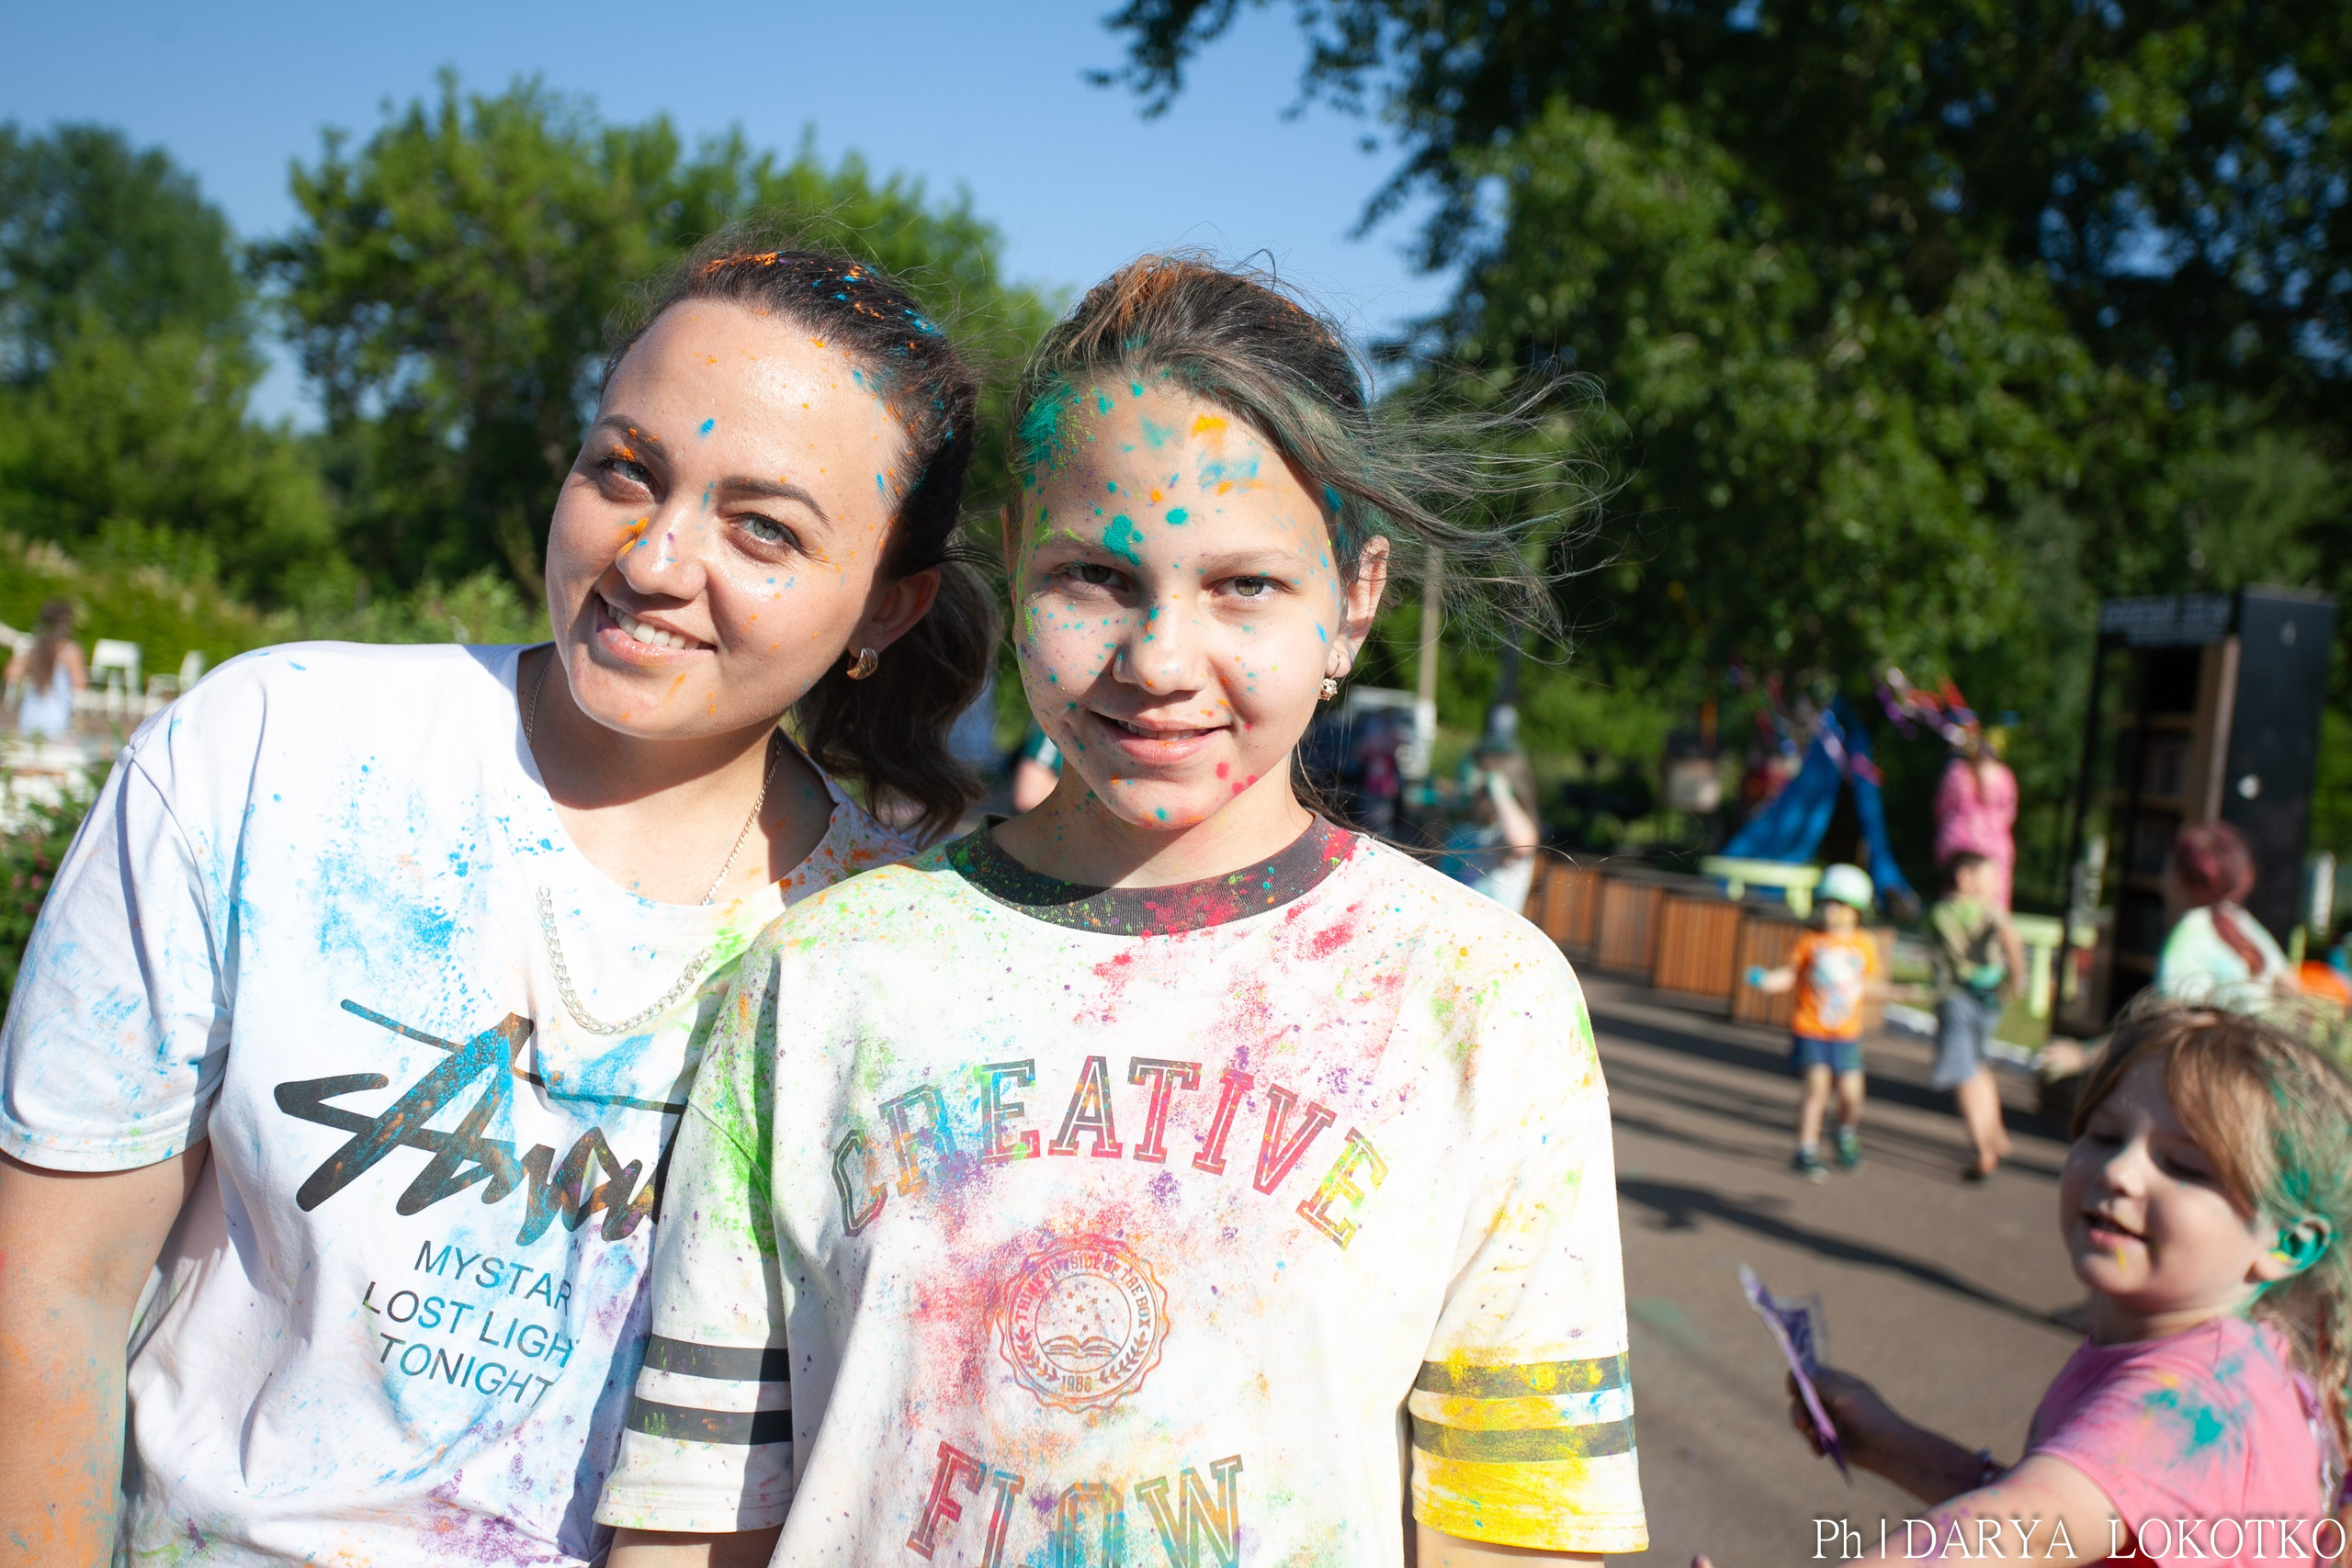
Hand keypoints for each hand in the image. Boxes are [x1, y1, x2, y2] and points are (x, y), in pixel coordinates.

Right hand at [1790, 1365, 1906, 1463]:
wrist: (1891, 1450)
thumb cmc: (1872, 1418)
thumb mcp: (1845, 1396)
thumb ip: (1820, 1385)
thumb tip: (1799, 1373)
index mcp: (1836, 1383)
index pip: (1808, 1374)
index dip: (1797, 1380)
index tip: (1792, 1391)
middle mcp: (1830, 1399)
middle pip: (1801, 1399)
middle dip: (1799, 1412)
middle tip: (1801, 1425)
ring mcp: (1830, 1420)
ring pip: (1804, 1421)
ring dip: (1806, 1430)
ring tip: (1815, 1439)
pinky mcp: (1831, 1440)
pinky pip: (1813, 1440)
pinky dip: (1814, 1445)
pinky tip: (1821, 1451)